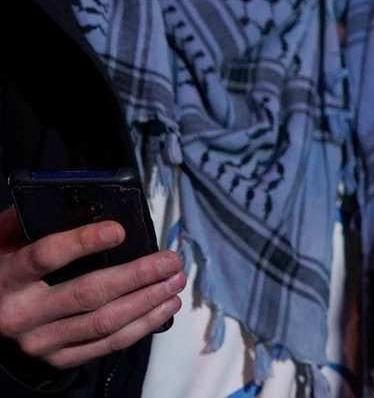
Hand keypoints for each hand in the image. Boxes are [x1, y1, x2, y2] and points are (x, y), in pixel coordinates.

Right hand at [0, 206, 183, 369]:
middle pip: (88, 294)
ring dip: (148, 301)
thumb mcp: (2, 243)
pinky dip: (142, 326)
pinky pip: (107, 344)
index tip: (120, 230)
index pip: (45, 258)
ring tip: (175, 281)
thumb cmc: (6, 273)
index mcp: (7, 278)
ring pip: (104, 322)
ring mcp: (41, 342)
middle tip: (170, 260)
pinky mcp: (59, 358)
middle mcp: (22, 314)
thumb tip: (65, 196)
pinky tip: (165, 307)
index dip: (82, 242)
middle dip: (137, 276)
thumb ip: (25, 222)